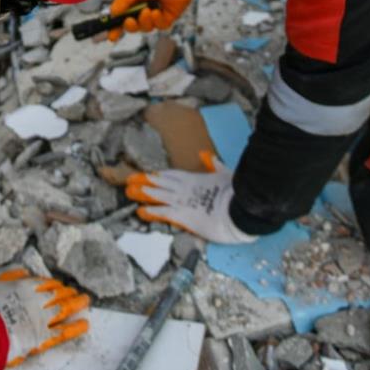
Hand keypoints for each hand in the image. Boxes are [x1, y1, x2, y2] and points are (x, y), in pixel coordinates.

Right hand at [0, 269, 89, 367]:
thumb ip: (11, 273)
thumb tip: (24, 270)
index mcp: (27, 286)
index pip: (46, 282)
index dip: (53, 284)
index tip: (58, 284)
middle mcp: (39, 300)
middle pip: (59, 293)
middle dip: (68, 292)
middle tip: (75, 291)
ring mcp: (45, 318)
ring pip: (66, 308)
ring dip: (77, 303)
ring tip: (85, 301)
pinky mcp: (46, 337)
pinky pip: (65, 331)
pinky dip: (76, 327)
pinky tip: (85, 324)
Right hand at [108, 0, 204, 40]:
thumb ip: (124, 0)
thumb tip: (112, 13)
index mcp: (132, 2)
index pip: (120, 18)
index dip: (115, 28)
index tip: (111, 35)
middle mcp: (141, 10)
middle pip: (131, 26)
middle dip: (129, 26)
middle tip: (130, 21)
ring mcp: (153, 16)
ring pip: (145, 28)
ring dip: (144, 21)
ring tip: (148, 10)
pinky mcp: (166, 19)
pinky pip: (158, 27)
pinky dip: (156, 20)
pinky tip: (157, 12)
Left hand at [125, 151, 256, 244]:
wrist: (240, 209)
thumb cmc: (236, 192)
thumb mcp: (225, 173)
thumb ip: (214, 164)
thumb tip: (206, 154)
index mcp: (195, 178)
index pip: (171, 175)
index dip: (158, 175)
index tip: (148, 174)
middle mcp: (184, 188)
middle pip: (159, 182)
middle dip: (144, 181)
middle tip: (130, 179)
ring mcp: (181, 201)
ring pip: (156, 195)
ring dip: (142, 193)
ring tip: (129, 191)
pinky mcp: (182, 216)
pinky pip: (162, 212)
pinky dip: (150, 211)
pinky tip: (140, 211)